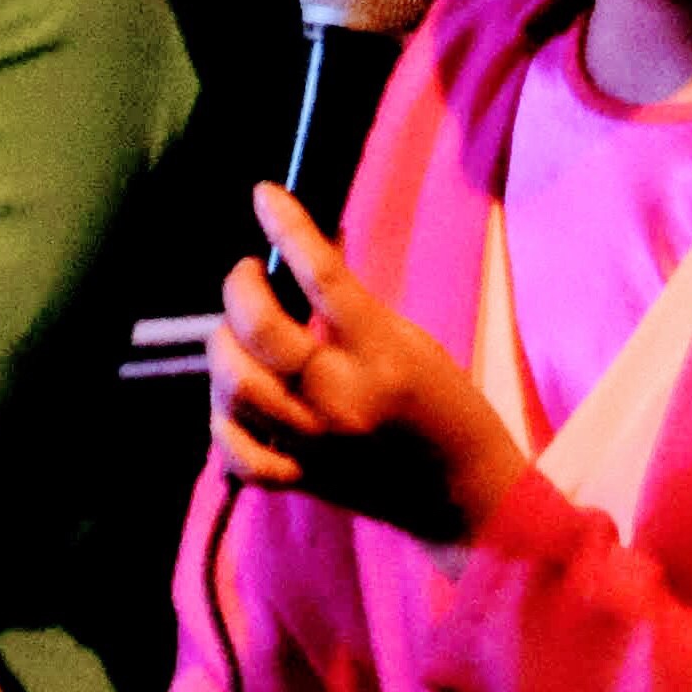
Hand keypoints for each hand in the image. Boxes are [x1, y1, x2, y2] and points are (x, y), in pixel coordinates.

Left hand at [211, 185, 532, 548]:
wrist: (468, 496)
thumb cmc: (446, 405)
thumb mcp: (412, 341)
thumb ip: (354, 305)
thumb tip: (307, 244)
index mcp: (383, 354)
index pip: (323, 276)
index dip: (288, 226)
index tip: (264, 195)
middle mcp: (344, 398)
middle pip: (260, 331)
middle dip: (240, 287)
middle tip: (248, 274)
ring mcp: (317, 444)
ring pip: (237, 386)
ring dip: (224, 348)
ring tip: (237, 334)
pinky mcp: (303, 481)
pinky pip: (237, 453)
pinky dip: (224, 423)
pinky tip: (234, 402)